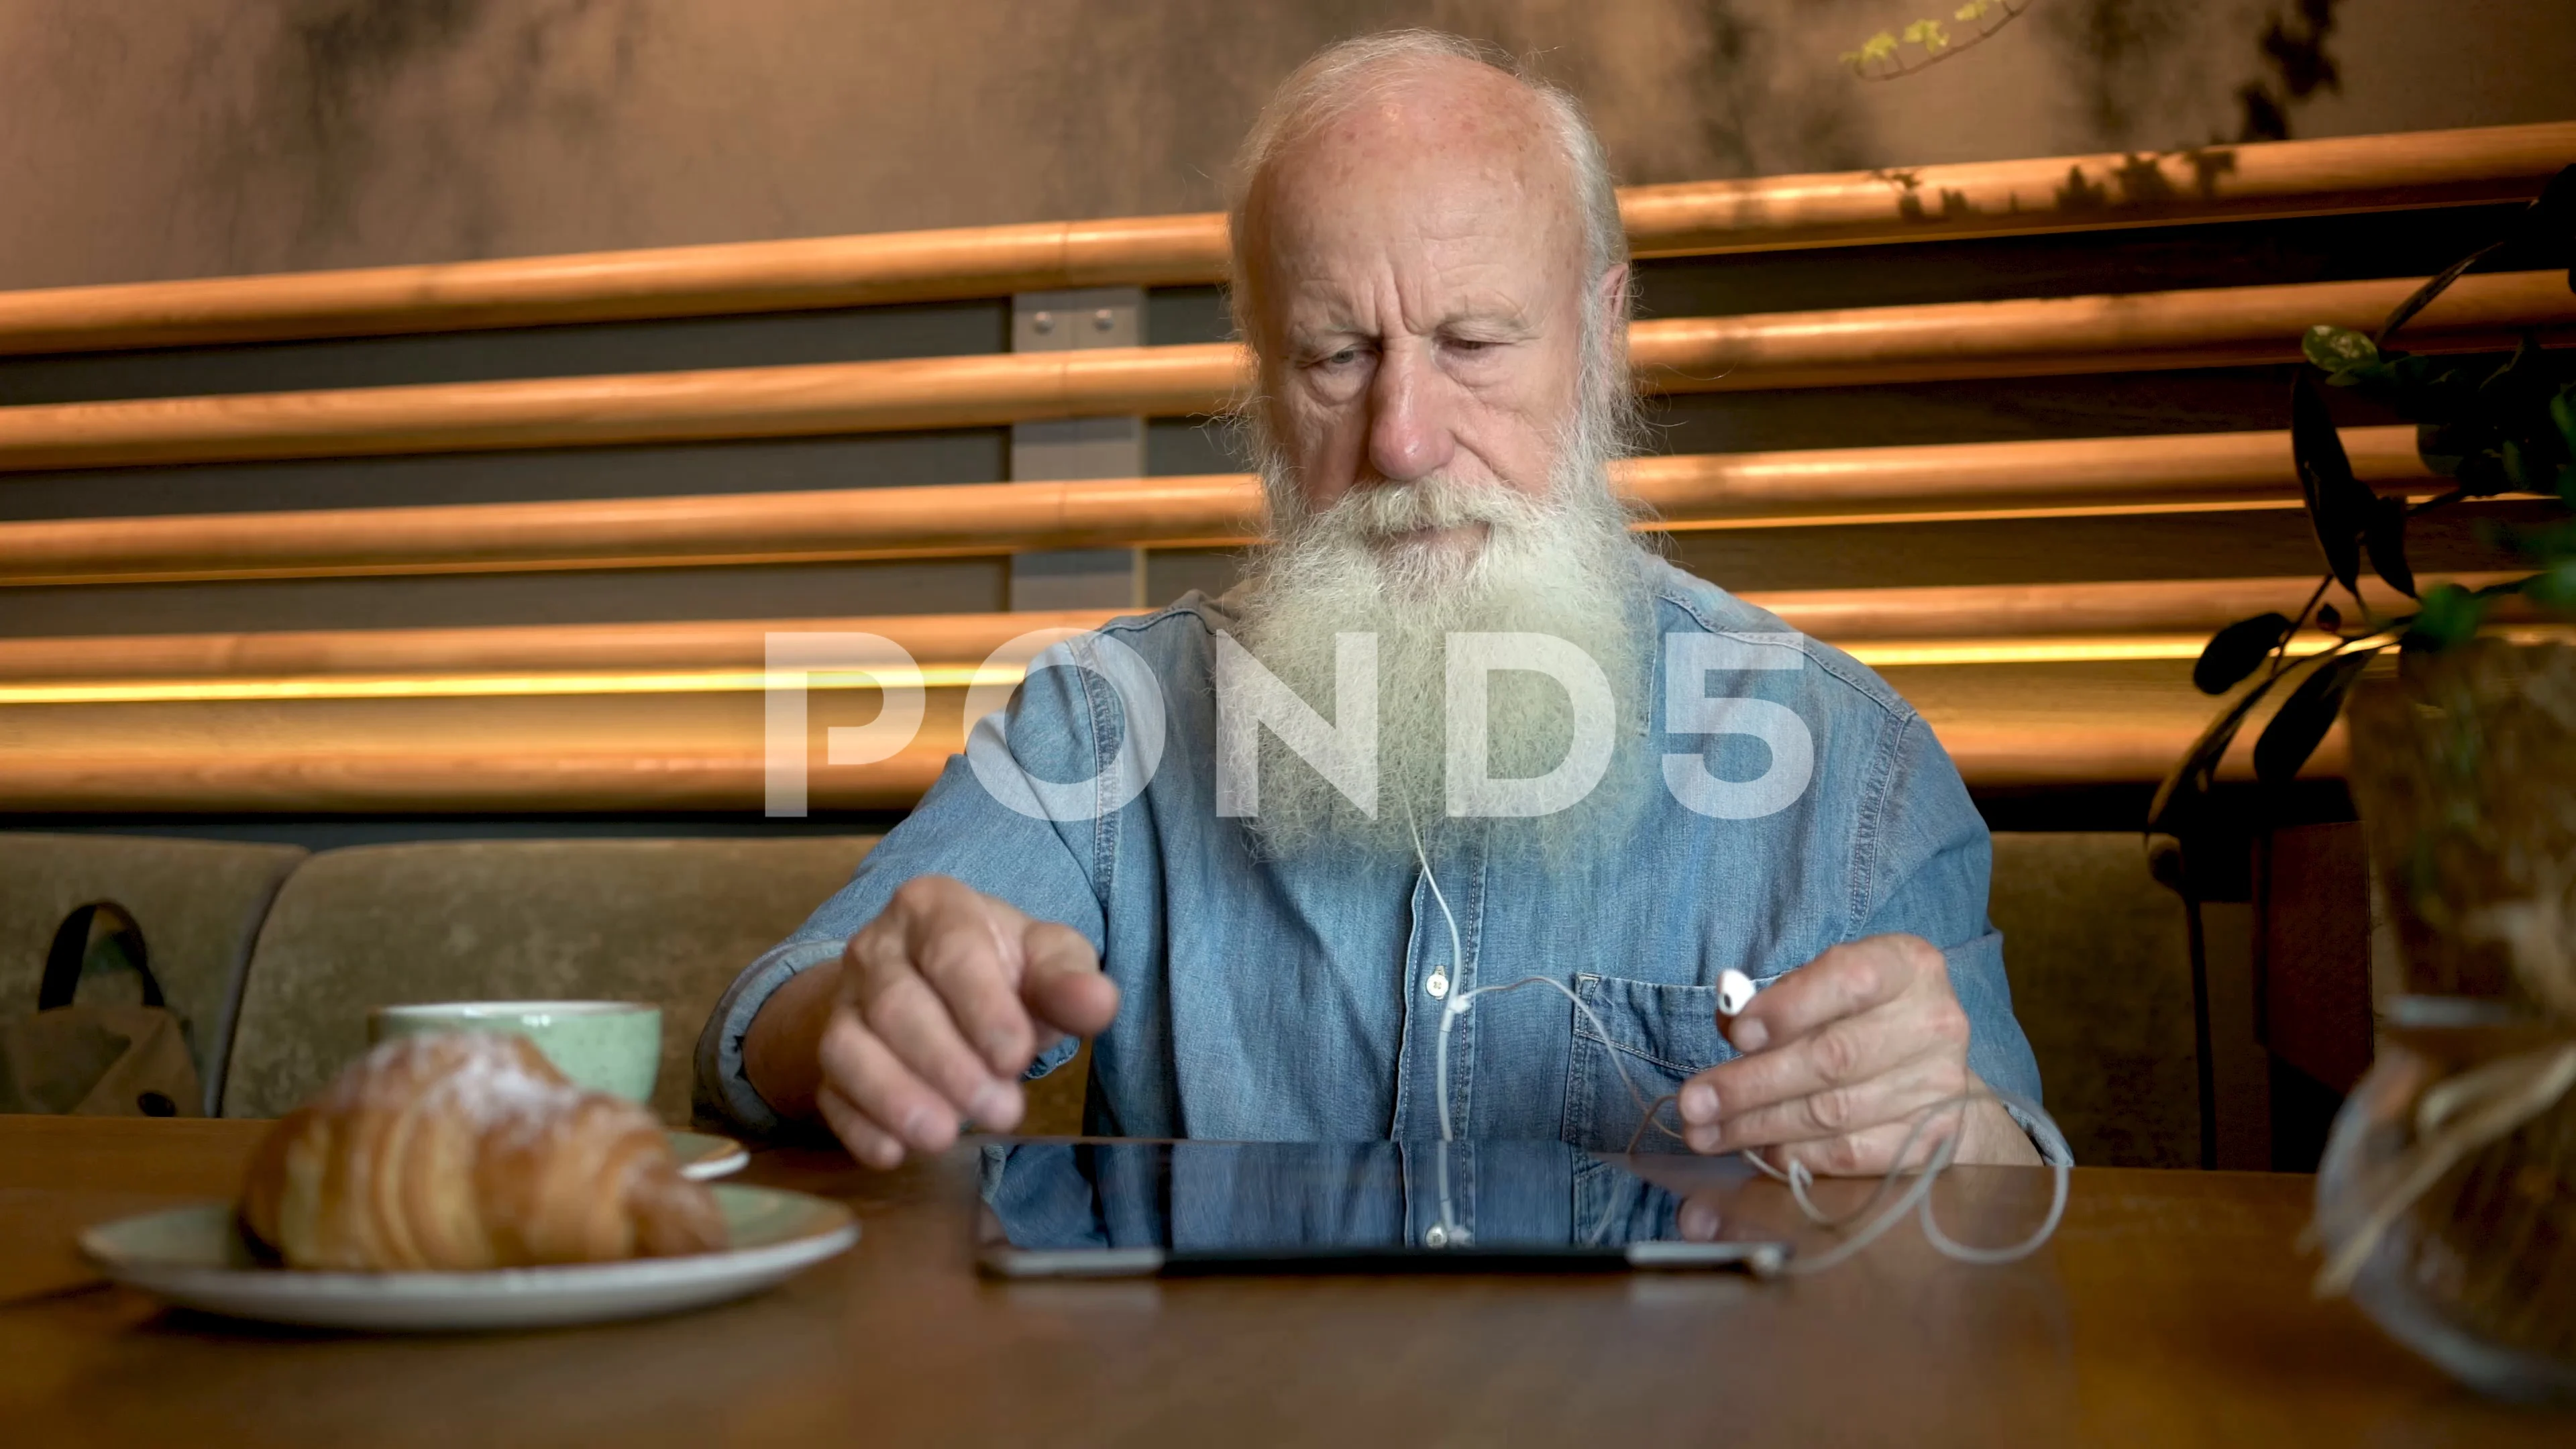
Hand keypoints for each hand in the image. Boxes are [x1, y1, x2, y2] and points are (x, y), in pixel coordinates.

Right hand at [744, 876, 1117, 1168]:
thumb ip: (1069, 981)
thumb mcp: (1046, 961)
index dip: (982, 1007)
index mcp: (933, 907)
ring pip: (848, 1049)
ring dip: (896, 1098)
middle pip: (896, 1005)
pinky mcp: (829, 1059)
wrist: (938, 988)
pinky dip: (859, 1126)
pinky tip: (895, 1151)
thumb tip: (1098, 1002)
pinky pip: (830, 1092)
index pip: (952, 952)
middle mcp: (874, 948)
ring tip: (944, 1136)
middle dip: (948, 1065)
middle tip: (1003, 1110)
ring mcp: (843, 1003)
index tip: (1016, 1058)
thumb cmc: (1002, 971)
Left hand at [1674, 934, 2037, 1174]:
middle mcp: (1934, 1023)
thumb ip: (1777, 1001)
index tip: (1736, 1035)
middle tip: (1694, 1104)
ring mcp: (1939, 1086)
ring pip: (1834, 1113)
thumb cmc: (1861, 1020)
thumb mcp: (1825, 988)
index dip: (1788, 1008)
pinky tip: (1758, 1153)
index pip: (1849, 979)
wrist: (1935, 1074)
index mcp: (1907, 966)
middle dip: (1751, 1084)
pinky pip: (1852, 1155)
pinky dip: (1797, 1156)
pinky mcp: (1934, 1141)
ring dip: (1759, 1127)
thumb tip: (1730, 1021)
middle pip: (1833, 1057)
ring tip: (1706, 1134)